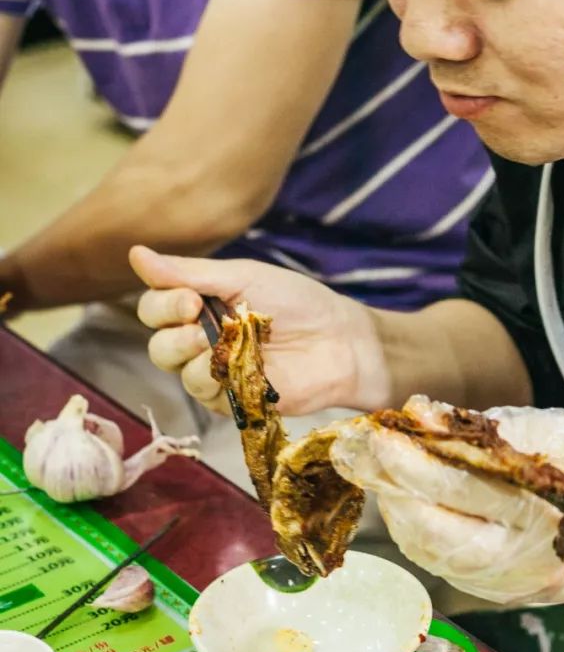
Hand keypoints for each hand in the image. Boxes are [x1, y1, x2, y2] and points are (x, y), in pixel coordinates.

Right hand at [130, 245, 390, 417]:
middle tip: (199, 317)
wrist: (340, 342)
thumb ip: (189, 272)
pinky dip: (207, 376)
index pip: (155, 305)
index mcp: (202, 303)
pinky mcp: (228, 398)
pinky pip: (198, 390)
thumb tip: (136, 253)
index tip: (191, 298)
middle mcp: (201, 337)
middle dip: (169, 327)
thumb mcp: (243, 277)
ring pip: (171, 365)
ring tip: (216, 342)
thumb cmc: (298, 303)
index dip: (162, 302)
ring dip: (185, 350)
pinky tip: (231, 365)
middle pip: (156, 339)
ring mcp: (213, 369)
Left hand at [330, 402, 563, 615]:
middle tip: (350, 444)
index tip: (377, 425)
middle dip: (385, 484)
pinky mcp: (500, 594)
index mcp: (540, 515)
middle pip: (431, 527)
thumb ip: (497, 428)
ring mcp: (506, 587)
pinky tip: (400, 494)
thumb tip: (425, 415)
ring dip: (391, 507)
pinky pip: (442, 563)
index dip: (411, 456)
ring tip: (366, 463)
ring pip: (427, 552)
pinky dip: (414, 527)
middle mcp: (518, 562)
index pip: (458, 485)